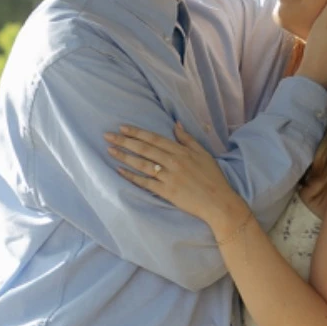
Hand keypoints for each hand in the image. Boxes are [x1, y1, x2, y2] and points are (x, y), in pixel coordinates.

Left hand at [107, 123, 247, 239]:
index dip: (137, 133)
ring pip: (142, 164)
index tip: (122, 128)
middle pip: (144, 149)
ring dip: (124, 156)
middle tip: (107, 136)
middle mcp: (173, 162)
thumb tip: (175, 124)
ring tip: (110, 151)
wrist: (218, 202)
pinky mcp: (166, 192)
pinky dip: (132, 176)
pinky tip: (120, 171)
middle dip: (124, 141)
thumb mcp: (203, 153)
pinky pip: (145, 183)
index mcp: (181, 151)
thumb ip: (187, 139)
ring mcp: (169, 177)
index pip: (154, 138)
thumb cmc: (213, 177)